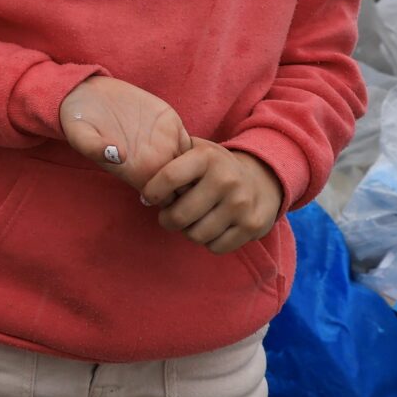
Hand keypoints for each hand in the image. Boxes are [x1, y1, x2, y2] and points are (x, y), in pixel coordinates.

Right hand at [59, 76, 191, 189]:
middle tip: (197, 176)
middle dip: (197, 188)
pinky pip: (195, 141)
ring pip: (198, 168)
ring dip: (203, 168)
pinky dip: (201, 146)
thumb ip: (92, 147)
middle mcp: (154, 161)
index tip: (179, 187)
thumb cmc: (78, 120)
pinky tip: (190, 138)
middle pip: (189, 188)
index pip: (169, 199)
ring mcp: (166, 141)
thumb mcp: (78, 133)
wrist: (85, 94)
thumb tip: (115, 154)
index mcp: (136, 171)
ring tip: (198, 158)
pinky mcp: (171, 122)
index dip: (177, 199)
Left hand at [142, 141, 283, 254]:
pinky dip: (208, 241)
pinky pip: (215, 247)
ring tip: (190, 220)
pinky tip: (210, 227)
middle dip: (166, 219)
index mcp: (207, 157)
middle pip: (179, 216)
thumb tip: (134, 165)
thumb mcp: (195, 149)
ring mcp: (242, 205)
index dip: (152, 192)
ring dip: (187, 231)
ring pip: (195, 235)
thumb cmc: (214, 166)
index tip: (149, 197)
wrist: (262, 178)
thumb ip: (169, 153)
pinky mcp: (252, 226)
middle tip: (167, 215)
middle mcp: (227, 180)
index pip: (168, 178)